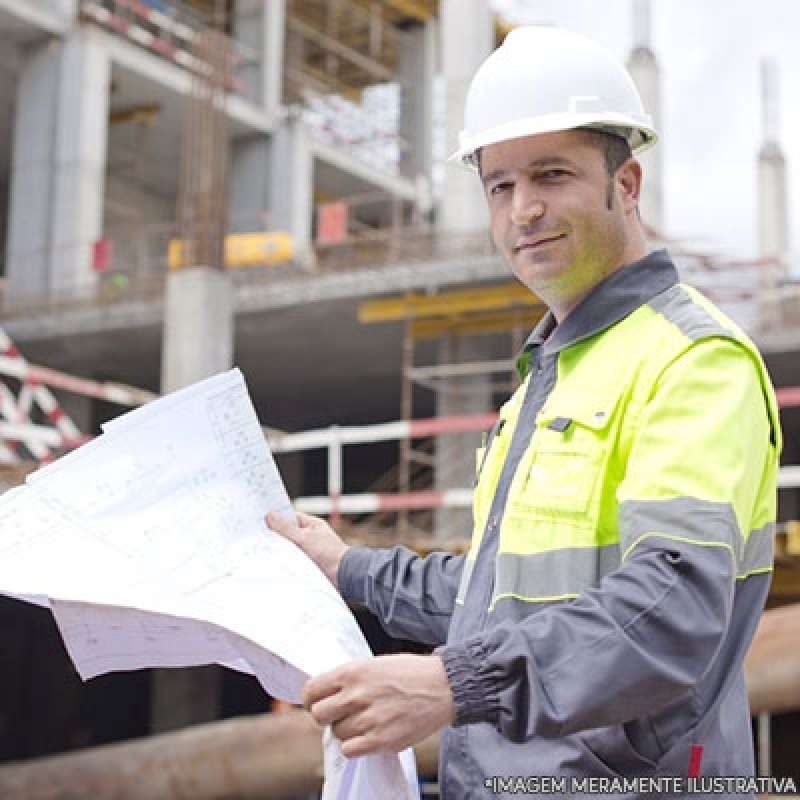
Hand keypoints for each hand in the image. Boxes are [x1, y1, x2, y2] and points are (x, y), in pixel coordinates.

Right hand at [265, 510, 347, 589]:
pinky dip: (283, 560)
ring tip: (261, 549)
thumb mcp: (303, 538)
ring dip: (279, 549)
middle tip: (257, 535)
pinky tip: (271, 562)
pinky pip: (291, 559)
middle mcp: (309, 536)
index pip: (290, 517)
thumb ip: (286, 528)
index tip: (261, 518)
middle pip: (287, 532)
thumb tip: (270, 515)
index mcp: (311, 525)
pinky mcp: (306, 563)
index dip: (277, 517)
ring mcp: (308, 550)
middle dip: (275, 534)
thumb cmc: (328, 553)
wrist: (343, 575)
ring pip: (288, 547)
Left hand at [303, 653, 454, 756]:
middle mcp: (357, 695)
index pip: (311, 691)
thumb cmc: (410, 673)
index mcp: (353, 672)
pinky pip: (350, 750)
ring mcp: (369, 719)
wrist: (443, 686)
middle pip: (319, 715)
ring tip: (366, 720)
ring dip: (347, 730)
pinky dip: (356, 746)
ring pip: (337, 734)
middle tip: (341, 714)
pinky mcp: (382, 740)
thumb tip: (325, 694)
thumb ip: (349, 679)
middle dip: (327, 716)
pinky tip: (369, 735)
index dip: (312, 699)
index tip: (318, 703)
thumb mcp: (374, 664)